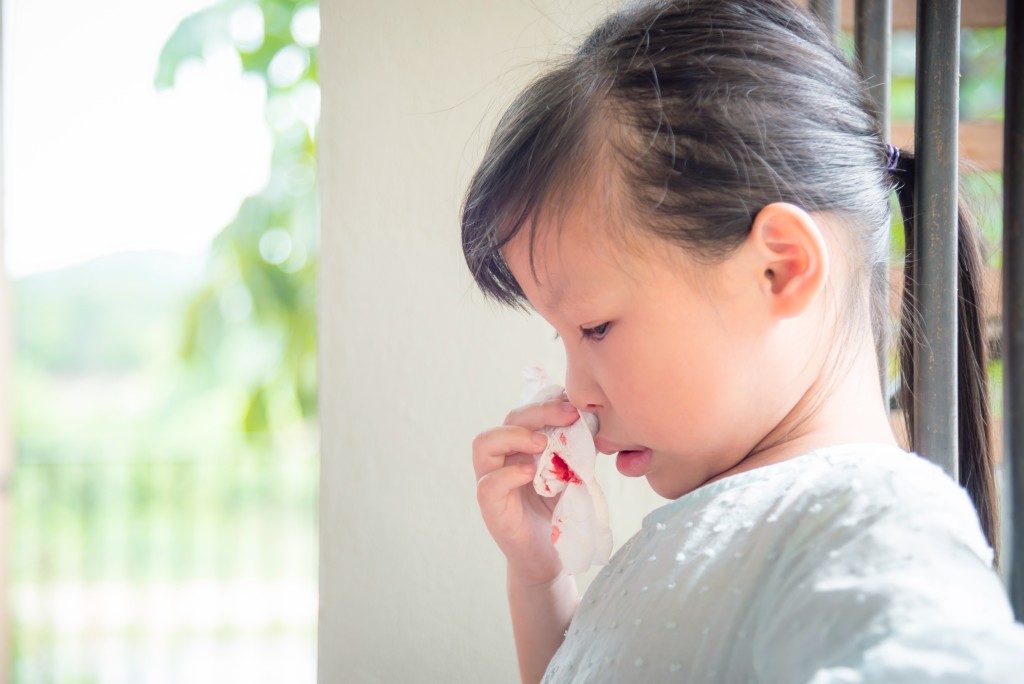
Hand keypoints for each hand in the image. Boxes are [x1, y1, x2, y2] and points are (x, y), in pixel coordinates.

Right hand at [473, 397, 581, 585]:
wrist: (554, 559)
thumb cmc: (561, 515)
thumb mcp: (573, 476)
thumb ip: (575, 451)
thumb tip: (591, 422)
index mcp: (522, 447)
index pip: (527, 412)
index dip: (547, 402)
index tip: (574, 403)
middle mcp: (503, 459)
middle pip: (508, 420)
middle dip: (538, 411)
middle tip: (568, 414)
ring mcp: (492, 482)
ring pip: (484, 444)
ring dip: (514, 436)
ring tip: (542, 443)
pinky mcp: (491, 509)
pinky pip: (488, 485)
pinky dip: (508, 475)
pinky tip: (530, 474)